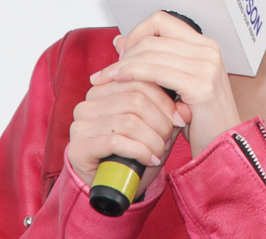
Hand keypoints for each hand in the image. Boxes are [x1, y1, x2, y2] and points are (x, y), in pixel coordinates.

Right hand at [68, 67, 187, 190]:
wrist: (113, 185)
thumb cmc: (135, 151)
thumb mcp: (156, 127)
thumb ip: (169, 113)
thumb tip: (186, 108)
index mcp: (105, 88)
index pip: (140, 80)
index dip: (165, 100)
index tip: (181, 118)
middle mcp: (88, 102)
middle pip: (136, 99)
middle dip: (160, 121)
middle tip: (169, 138)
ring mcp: (80, 124)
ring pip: (129, 121)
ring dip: (152, 139)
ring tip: (160, 151)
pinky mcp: (79, 147)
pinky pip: (116, 142)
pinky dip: (140, 151)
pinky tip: (150, 159)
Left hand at [98, 11, 241, 157]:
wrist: (221, 147)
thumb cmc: (200, 120)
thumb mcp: (173, 84)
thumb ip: (151, 60)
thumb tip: (120, 40)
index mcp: (204, 46)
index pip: (161, 21)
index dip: (137, 33)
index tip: (123, 54)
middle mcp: (208, 51)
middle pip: (153, 37)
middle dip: (125, 53)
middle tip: (108, 71)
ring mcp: (206, 67)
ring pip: (150, 52)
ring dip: (122, 64)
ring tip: (105, 78)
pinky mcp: (200, 85)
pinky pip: (156, 71)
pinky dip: (132, 73)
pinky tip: (118, 81)